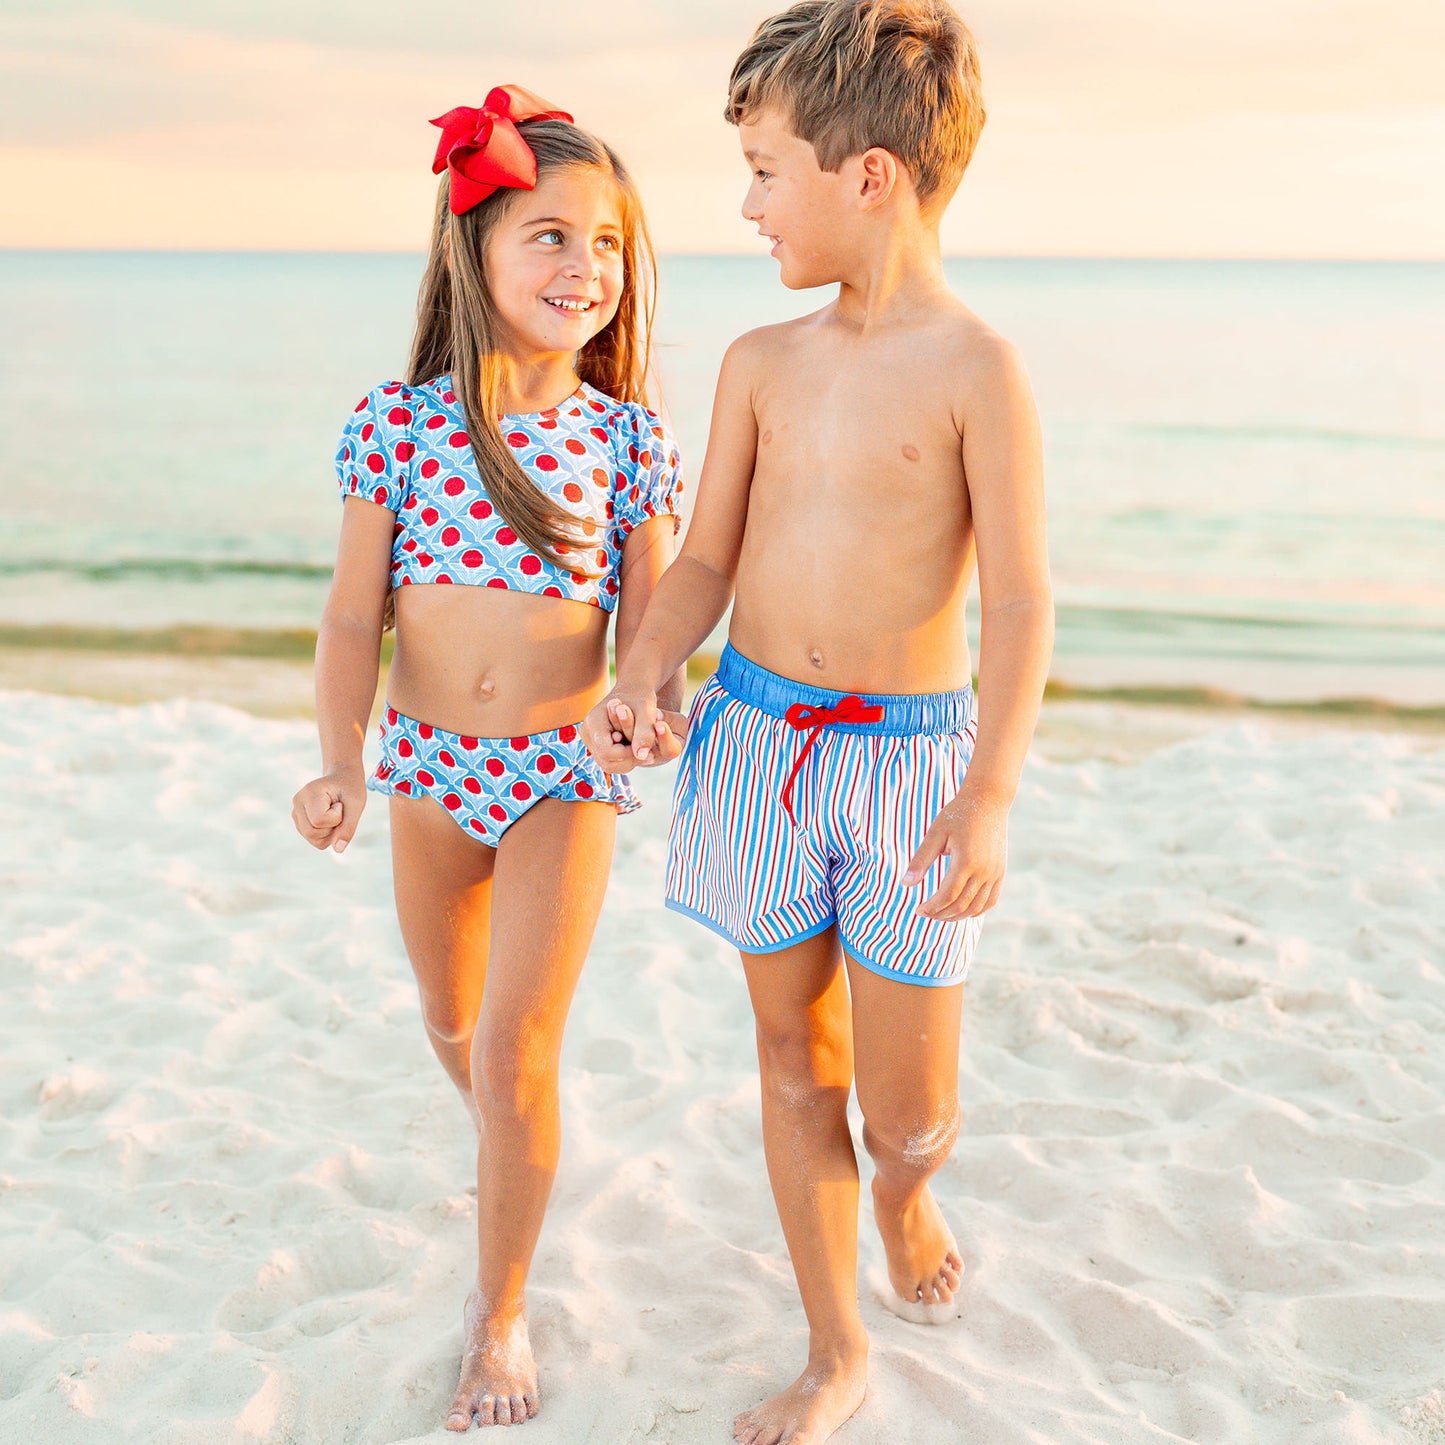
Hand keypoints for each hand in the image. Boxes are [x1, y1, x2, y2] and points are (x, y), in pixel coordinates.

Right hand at [292, 766, 366, 852]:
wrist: (342, 777)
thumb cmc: (350, 788)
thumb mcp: (356, 804)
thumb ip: (348, 827)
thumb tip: (338, 850)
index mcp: (309, 793)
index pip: (319, 821)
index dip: (336, 818)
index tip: (340, 804)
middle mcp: (298, 803)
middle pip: (312, 833)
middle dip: (333, 828)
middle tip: (339, 811)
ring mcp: (296, 813)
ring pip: (313, 840)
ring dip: (331, 833)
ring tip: (335, 814)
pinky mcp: (300, 822)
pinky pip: (315, 840)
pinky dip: (327, 835)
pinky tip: (330, 819)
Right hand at [582, 690, 687, 769]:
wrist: (633, 691)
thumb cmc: (640, 698)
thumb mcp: (646, 712)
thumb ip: (644, 733)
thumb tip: (641, 755)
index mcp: (593, 721)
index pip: (606, 750)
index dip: (628, 755)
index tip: (648, 752)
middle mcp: (586, 732)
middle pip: (605, 761)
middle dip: (629, 761)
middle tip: (650, 755)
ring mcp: (589, 740)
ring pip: (608, 765)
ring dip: (628, 763)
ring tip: (646, 753)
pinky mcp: (596, 745)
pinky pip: (610, 761)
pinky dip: (626, 760)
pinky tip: (639, 751)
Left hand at [903, 790, 1008, 920]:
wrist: (988, 800)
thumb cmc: (957, 814)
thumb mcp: (935, 834)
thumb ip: (920, 860)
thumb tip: (905, 884)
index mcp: (966, 861)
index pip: (947, 896)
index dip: (931, 907)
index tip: (918, 910)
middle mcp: (984, 870)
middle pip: (962, 905)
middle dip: (941, 914)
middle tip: (926, 914)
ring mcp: (995, 872)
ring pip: (977, 906)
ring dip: (958, 916)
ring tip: (941, 915)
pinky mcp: (1001, 871)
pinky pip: (991, 900)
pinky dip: (977, 910)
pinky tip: (963, 911)